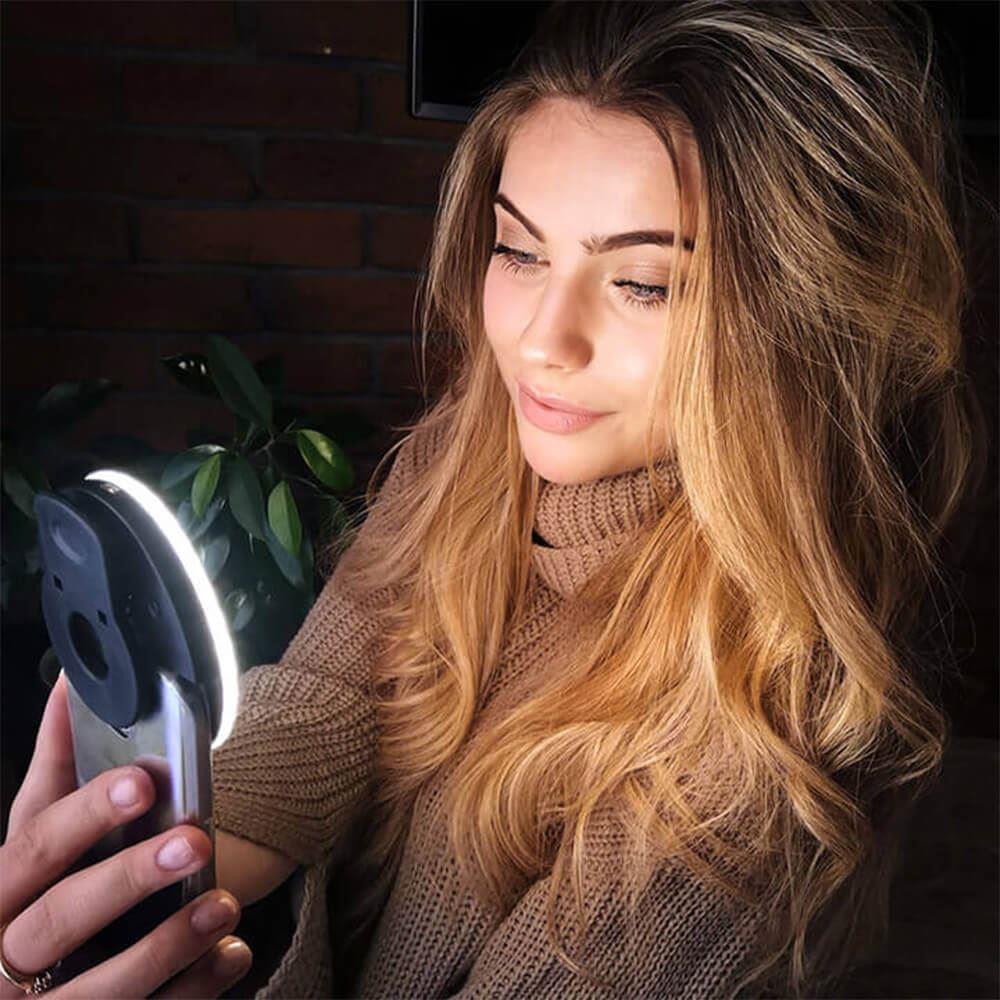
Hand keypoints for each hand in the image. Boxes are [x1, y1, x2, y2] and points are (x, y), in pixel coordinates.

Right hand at [0, 671, 252, 997]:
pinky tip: (231, 955)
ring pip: (101, 989)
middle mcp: (6, 957)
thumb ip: (53, 764)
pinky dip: (191, 990)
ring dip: (169, 944)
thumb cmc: (27, 897)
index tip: (142, 781)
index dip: (85, 815)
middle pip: (60, 919)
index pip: (33, 848)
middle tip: (193, 842)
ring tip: (222, 904)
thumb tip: (71, 682)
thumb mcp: (31, 833)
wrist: (12, 993)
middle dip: (128, 879)